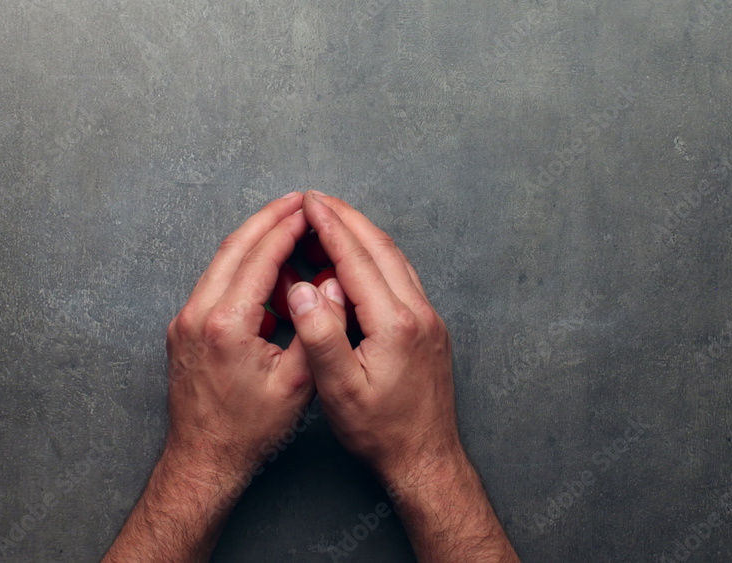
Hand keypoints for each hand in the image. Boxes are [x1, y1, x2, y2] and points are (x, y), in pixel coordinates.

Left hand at [104, 192, 315, 562]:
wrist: (204, 458)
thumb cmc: (250, 429)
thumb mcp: (297, 384)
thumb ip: (315, 330)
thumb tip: (330, 286)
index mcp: (227, 325)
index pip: (259, 258)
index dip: (287, 228)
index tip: (308, 208)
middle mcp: (198, 314)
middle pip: (234, 248)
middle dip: (268, 220)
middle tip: (298, 201)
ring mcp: (185, 321)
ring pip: (221, 263)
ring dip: (253, 240)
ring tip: (286, 226)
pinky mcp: (183, 330)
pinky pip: (214, 284)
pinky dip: (240, 267)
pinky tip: (265, 267)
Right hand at [287, 191, 517, 561]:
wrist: (424, 458)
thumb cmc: (379, 431)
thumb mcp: (338, 390)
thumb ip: (321, 335)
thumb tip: (302, 287)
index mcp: (393, 323)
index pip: (356, 259)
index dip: (329, 227)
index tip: (307, 203)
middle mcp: (418, 313)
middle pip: (380, 248)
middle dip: (346, 218)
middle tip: (316, 199)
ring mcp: (428, 318)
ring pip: (394, 259)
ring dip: (363, 234)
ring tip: (333, 220)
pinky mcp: (429, 328)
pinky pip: (402, 276)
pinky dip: (377, 256)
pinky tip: (359, 259)